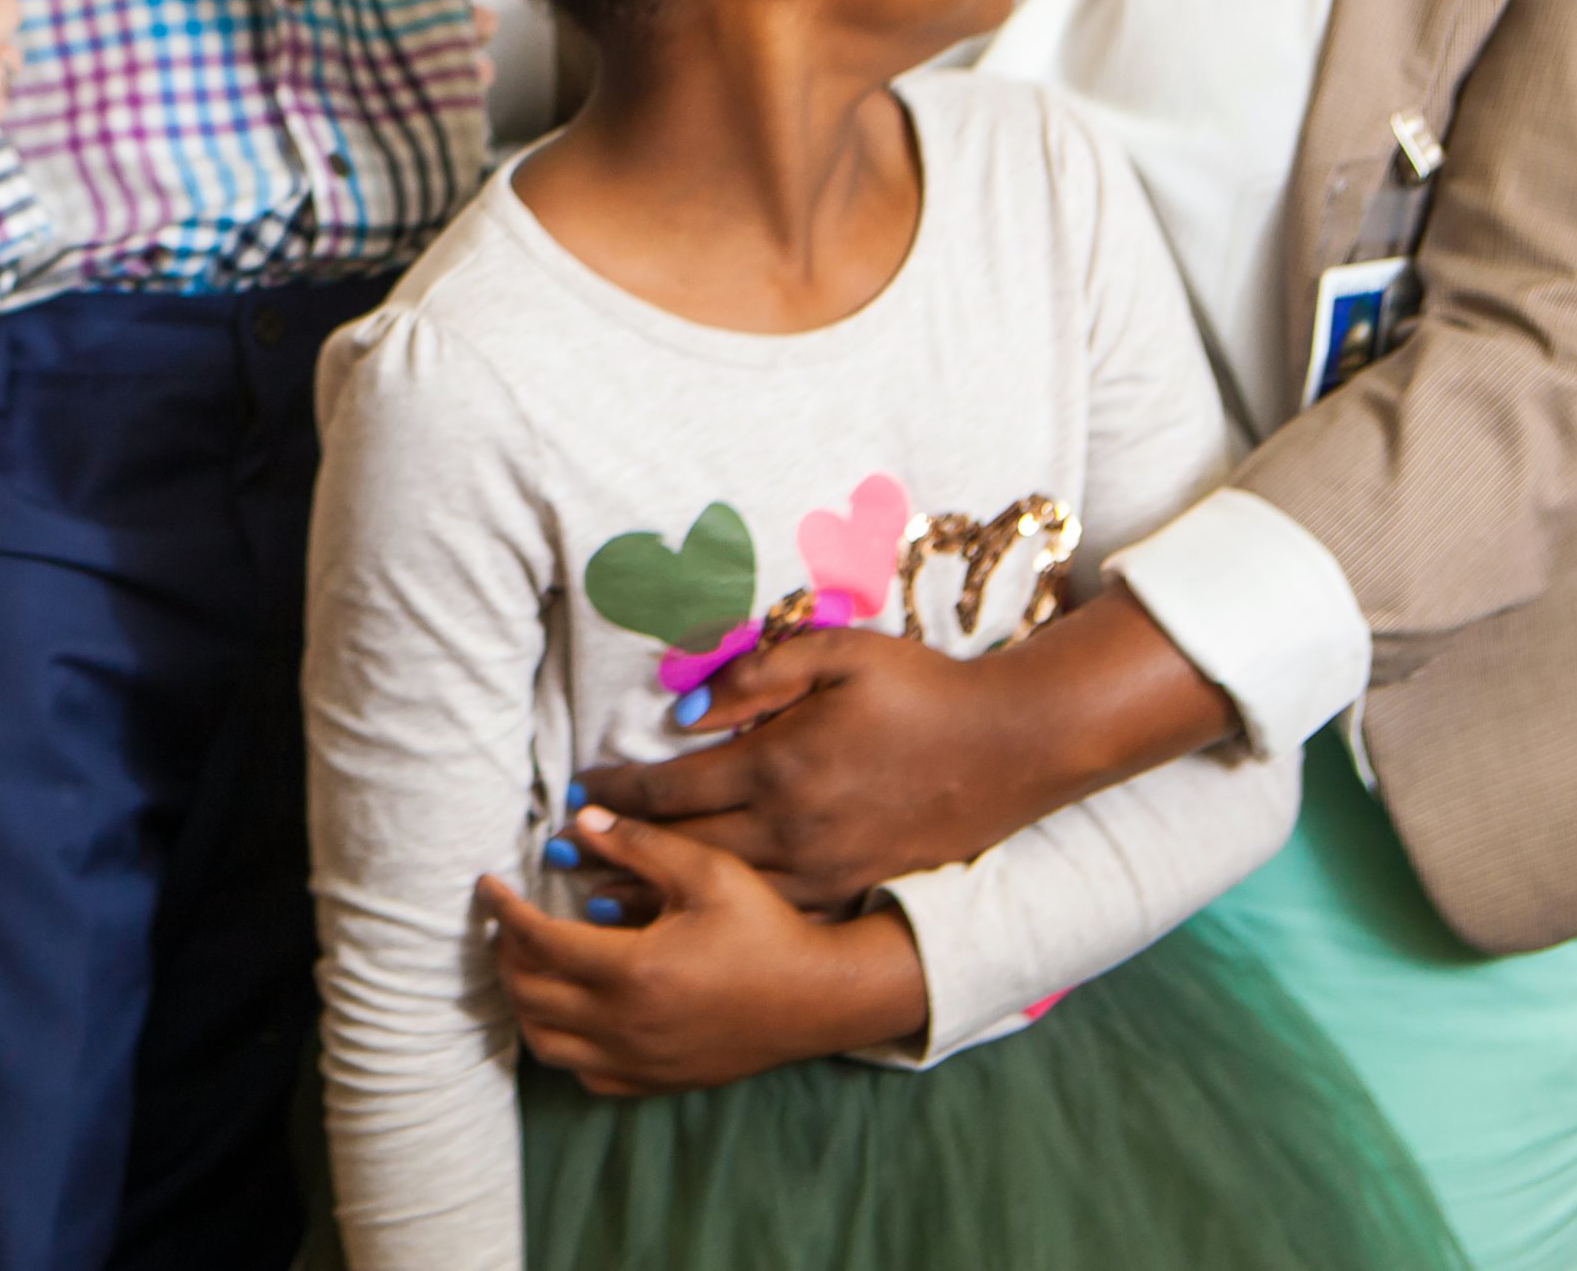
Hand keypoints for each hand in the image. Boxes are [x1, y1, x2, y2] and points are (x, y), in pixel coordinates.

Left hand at [484, 805, 925, 1096]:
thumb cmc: (766, 929)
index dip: (501, 909)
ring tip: (528, 961)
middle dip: (505, 952)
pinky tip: (572, 1009)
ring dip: (524, 1001)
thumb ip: (638, 844)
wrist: (820, 998)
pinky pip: (583, 1073)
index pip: (536, 940)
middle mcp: (625, 1025)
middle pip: (528, 994)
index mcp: (631, 969)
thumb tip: (579, 820)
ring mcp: (638, 1061)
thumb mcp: (707, 870)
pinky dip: (562, 1043)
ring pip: (546, 1043)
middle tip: (506, 919)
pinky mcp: (655, 1081)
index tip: (486, 883)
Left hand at [573, 594, 1233, 910]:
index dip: (614, 795)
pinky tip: (690, 922)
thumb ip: (752, 676)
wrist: (1013, 747)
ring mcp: (824, 869)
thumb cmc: (921, 688)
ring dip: (657, 898)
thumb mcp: (836, 654)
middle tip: (563, 854)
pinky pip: (772, 912)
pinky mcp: (854, 889)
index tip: (574, 794)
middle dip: (616, 855)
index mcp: (778, 765)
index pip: (671, 788)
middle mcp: (793, 828)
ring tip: (601, 902)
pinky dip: (721, 919)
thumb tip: (681, 708)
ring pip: (720, 894)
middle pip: (682, 851)